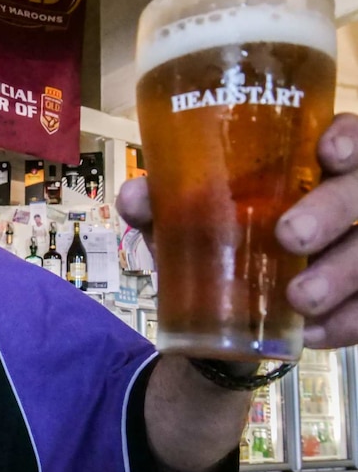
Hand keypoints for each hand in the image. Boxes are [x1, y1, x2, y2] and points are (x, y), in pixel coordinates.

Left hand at [117, 112, 357, 348]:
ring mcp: (354, 247)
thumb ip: (158, 206)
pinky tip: (312, 332)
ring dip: (342, 272)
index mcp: (302, 167)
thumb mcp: (180, 223)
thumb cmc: (211, 243)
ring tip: (300, 298)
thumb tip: (135, 196)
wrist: (217, 315)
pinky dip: (346, 322)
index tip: (329, 151)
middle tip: (290, 235)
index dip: (350, 139)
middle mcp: (340, 200)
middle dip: (332, 209)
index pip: (347, 138)